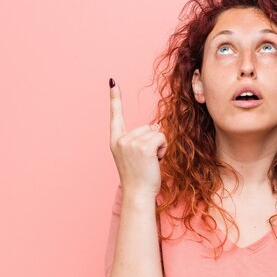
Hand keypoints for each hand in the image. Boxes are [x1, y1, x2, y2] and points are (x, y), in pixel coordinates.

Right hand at [109, 79, 167, 196]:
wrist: (138, 194)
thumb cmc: (140, 178)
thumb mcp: (137, 156)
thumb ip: (142, 139)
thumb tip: (157, 125)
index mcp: (116, 141)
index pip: (116, 116)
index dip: (115, 98)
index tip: (112, 82)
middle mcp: (121, 140)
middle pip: (148, 127)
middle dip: (153, 142)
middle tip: (147, 161)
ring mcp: (131, 143)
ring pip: (156, 132)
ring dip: (160, 146)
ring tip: (151, 162)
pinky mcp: (143, 147)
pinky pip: (162, 137)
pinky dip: (164, 148)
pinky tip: (156, 160)